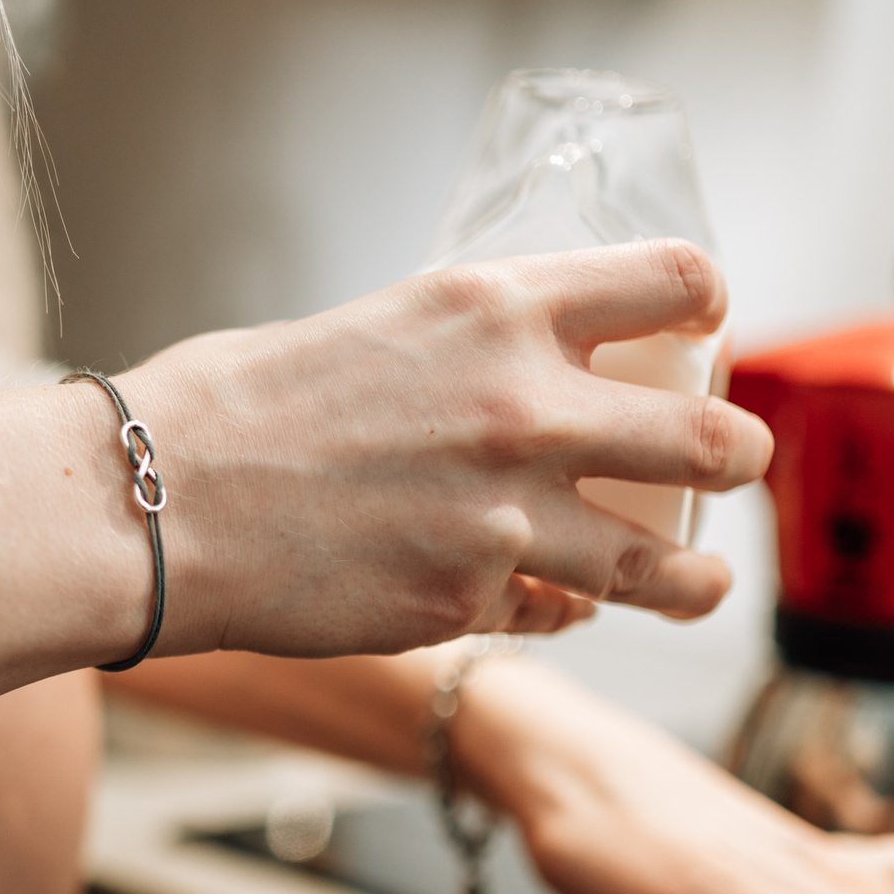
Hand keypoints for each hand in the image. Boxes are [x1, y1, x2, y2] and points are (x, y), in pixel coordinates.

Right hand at [121, 240, 765, 659]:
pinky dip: (555, 609)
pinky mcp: (470, 604)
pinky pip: (557, 611)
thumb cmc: (232, 409)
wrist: (155, 507)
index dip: (707, 305)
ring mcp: (507, 520)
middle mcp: (525, 410)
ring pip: (667, 565)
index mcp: (497, 310)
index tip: (705, 328)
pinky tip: (543, 603)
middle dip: (737, 456)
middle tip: (729, 462)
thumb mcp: (372, 328)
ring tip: (700, 583)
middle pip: (713, 438)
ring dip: (694, 577)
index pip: (674, 282)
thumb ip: (467, 348)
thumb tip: (522, 374)